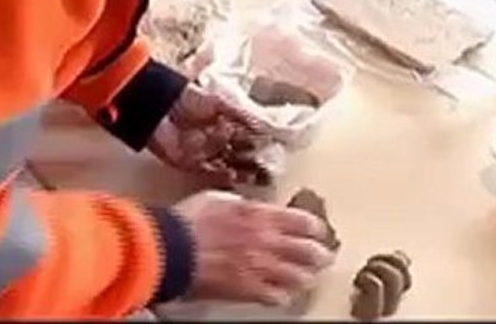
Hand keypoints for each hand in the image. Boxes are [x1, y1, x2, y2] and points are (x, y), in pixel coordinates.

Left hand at [149, 83, 271, 185]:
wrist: (159, 106)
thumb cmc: (187, 98)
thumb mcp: (218, 102)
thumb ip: (241, 114)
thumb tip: (263, 125)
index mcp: (223, 122)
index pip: (246, 136)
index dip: (259, 144)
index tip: (273, 150)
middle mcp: (215, 139)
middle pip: (240, 153)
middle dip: (255, 162)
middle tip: (272, 170)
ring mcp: (204, 152)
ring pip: (229, 165)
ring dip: (244, 172)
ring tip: (259, 178)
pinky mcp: (191, 164)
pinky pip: (211, 174)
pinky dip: (223, 177)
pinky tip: (236, 178)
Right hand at [174, 191, 335, 306]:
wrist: (172, 249)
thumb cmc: (189, 221)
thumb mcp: (218, 198)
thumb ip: (242, 204)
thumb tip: (250, 206)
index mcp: (261, 214)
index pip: (304, 222)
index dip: (316, 228)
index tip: (317, 231)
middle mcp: (267, 241)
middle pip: (310, 252)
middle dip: (320, 255)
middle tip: (323, 256)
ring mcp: (260, 268)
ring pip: (300, 278)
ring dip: (305, 277)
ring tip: (306, 277)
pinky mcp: (249, 291)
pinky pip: (278, 298)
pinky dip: (282, 295)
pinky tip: (280, 293)